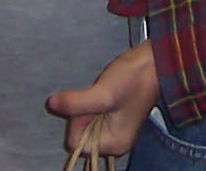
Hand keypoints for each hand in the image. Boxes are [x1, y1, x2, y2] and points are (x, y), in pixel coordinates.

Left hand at [47, 43, 159, 157]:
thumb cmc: (134, 79)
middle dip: (83, 111)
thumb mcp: (103, 93)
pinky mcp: (112, 114)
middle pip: (80, 132)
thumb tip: (50, 104)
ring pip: (84, 121)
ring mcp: (113, 128)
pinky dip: (92, 101)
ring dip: (88, 103)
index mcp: (113, 144)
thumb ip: (75, 103)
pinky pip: (91, 113)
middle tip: (99, 94)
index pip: (76, 142)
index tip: (91, 101)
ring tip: (104, 90)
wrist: (155, 60)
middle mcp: (113, 141)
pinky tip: (104, 89)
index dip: (77, 120)